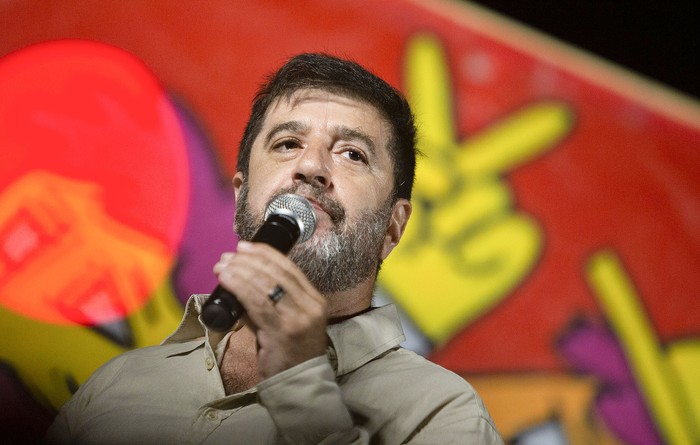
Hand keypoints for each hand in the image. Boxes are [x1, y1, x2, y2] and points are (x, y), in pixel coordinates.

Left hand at [214, 242, 328, 379]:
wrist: (298, 384)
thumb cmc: (289, 353)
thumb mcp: (285, 322)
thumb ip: (268, 303)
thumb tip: (241, 283)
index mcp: (315, 300)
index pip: (290, 268)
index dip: (266, 254)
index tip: (245, 246)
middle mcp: (311, 306)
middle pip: (277, 273)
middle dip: (249, 260)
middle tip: (228, 256)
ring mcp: (299, 319)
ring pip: (266, 285)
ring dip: (240, 271)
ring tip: (222, 266)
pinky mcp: (283, 331)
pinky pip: (257, 303)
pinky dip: (239, 287)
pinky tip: (226, 280)